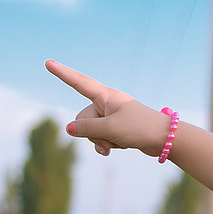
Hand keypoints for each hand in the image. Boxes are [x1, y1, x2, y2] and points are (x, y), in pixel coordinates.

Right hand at [45, 60, 169, 156]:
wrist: (164, 139)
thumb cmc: (140, 128)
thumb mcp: (110, 129)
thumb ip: (87, 128)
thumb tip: (69, 128)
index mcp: (106, 96)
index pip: (79, 82)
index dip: (62, 73)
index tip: (48, 62)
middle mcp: (107, 103)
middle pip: (83, 117)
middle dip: (91, 132)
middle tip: (112, 134)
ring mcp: (111, 116)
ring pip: (91, 130)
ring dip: (101, 141)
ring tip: (119, 141)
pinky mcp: (116, 128)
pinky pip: (101, 137)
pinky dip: (105, 145)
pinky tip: (113, 151)